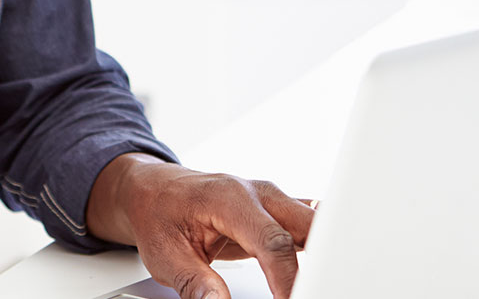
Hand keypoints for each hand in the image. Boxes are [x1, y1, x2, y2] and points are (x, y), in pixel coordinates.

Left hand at [88, 154, 314, 298]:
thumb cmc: (159, 214)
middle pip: (308, 226)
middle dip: (319, 262)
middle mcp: (258, 193)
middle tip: (313, 291)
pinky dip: (318, 247)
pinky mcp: (277, 211)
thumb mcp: (165, 254)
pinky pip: (309, 226)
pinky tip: (321, 268)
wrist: (155, 190)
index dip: (286, 277)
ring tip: (321, 283)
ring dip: (323, 253)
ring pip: (315, 224)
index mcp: (230, 199)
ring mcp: (272, 200)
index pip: (272, 240)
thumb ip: (195, 283)